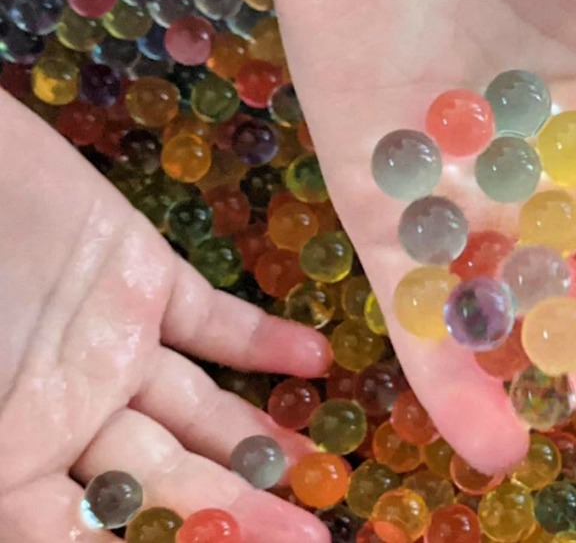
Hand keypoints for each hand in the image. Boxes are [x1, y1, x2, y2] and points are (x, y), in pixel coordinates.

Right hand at [0, 92, 330, 540]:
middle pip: (163, 481)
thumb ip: (8, 481)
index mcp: (5, 459)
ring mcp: (105, 345)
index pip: (87, 535)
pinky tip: (314, 361)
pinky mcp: (136, 277)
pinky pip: (210, 319)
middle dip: (233, 514)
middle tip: (310, 539)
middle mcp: (61, 415)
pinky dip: (262, 340)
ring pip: (196, 410)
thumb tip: (62, 525)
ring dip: (259, 441)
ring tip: (324, 473)